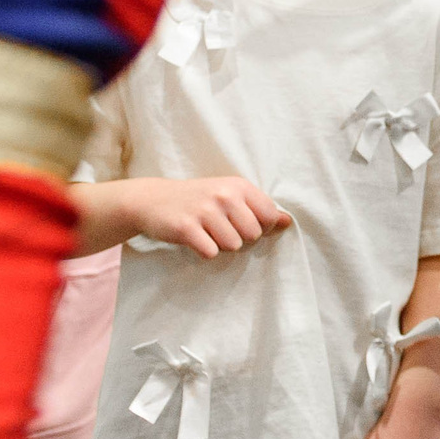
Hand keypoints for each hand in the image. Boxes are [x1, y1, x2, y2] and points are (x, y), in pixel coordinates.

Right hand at [129, 177, 288, 258]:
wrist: (153, 200)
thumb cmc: (199, 200)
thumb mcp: (230, 195)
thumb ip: (259, 208)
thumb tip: (287, 222)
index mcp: (239, 186)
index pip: (270, 216)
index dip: (261, 228)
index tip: (244, 225)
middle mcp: (224, 195)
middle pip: (252, 235)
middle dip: (240, 238)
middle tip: (220, 229)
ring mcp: (204, 210)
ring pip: (232, 246)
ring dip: (220, 245)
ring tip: (206, 231)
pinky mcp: (186, 227)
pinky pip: (210, 253)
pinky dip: (204, 251)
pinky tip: (194, 238)